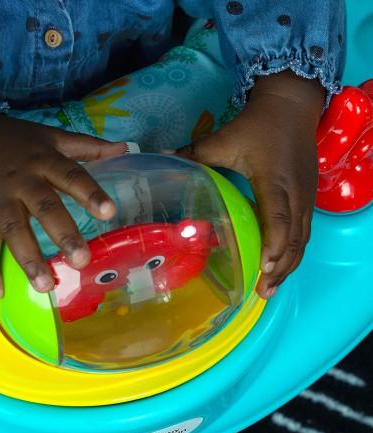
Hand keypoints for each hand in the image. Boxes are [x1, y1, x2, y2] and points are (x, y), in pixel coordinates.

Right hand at [0, 113, 125, 297]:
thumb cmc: (19, 142)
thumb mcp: (53, 137)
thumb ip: (88, 146)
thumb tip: (125, 148)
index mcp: (45, 161)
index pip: (72, 176)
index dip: (90, 193)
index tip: (109, 212)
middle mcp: (23, 182)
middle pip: (44, 208)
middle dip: (63, 234)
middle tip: (81, 261)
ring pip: (13, 230)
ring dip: (27, 259)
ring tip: (44, 285)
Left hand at [176, 71, 323, 298]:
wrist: (292, 103)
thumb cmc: (257, 124)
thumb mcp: (223, 139)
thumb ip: (193, 153)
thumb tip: (160, 159)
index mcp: (273, 179)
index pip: (277, 217)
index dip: (273, 244)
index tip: (263, 268)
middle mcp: (294, 191)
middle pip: (294, 237)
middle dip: (280, 267)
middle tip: (261, 292)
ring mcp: (306, 195)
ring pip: (303, 238)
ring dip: (289, 264)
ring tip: (270, 288)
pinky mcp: (309, 195)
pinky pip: (305, 230)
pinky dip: (294, 252)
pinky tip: (282, 266)